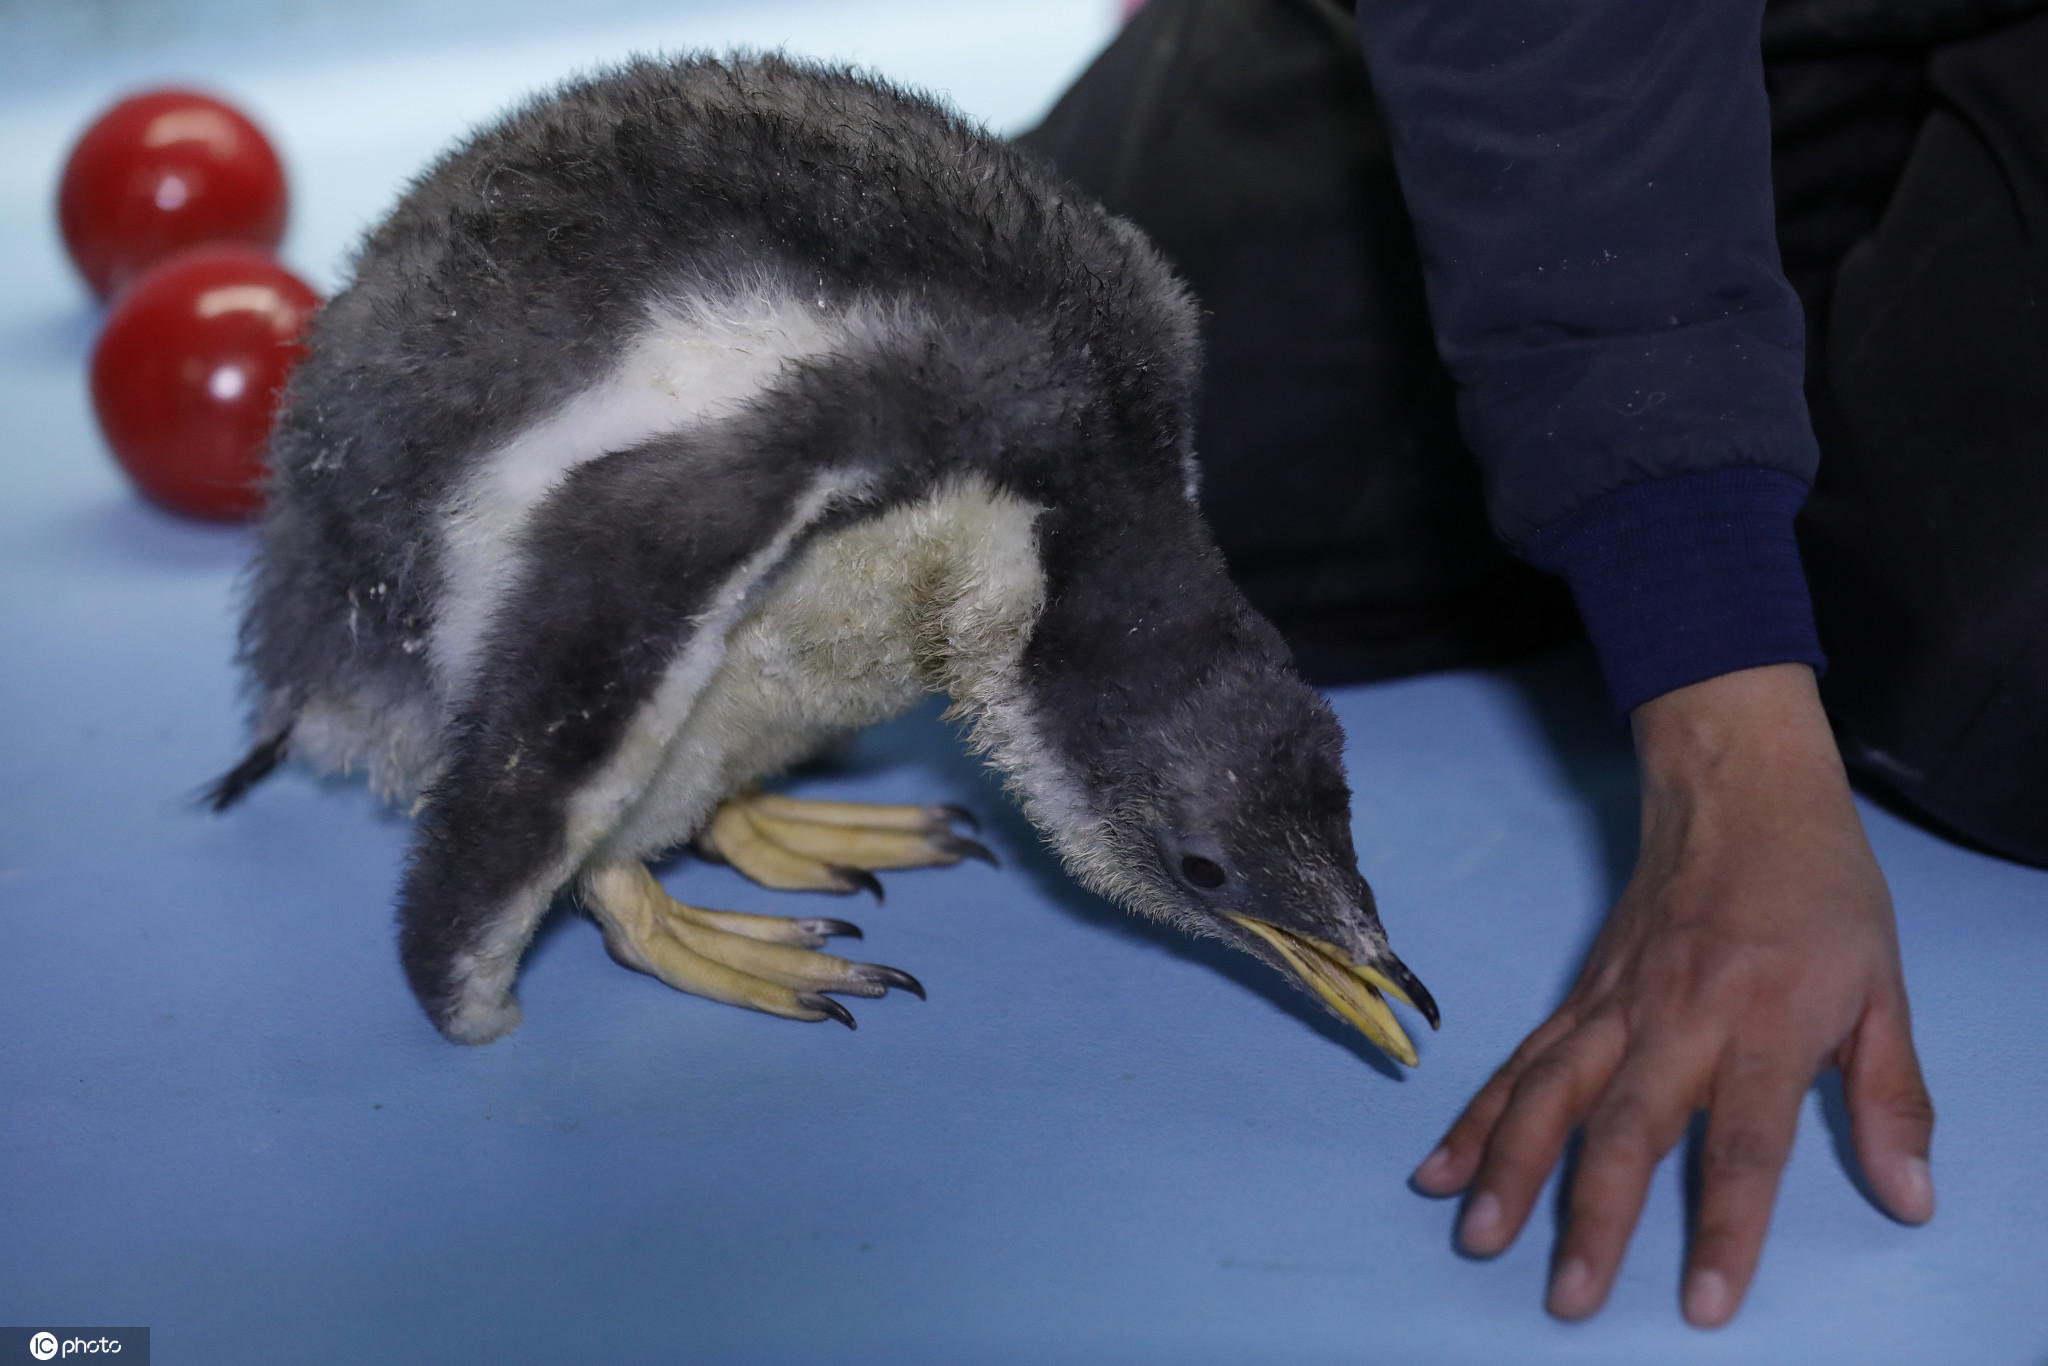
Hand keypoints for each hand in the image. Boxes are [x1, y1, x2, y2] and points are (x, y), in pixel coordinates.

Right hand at [1411, 663, 1934, 1325]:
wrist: (1738, 791)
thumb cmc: (1820, 892)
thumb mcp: (1884, 991)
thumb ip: (1891, 1100)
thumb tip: (1911, 1200)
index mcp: (1763, 1026)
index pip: (1745, 1146)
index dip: (1726, 1228)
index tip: (1702, 1303)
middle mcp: (1677, 1021)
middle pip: (1625, 1129)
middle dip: (1591, 1216)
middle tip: (1566, 1298)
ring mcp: (1616, 1007)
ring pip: (1551, 1095)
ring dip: (1510, 1168)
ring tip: (1477, 1235)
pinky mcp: (1580, 997)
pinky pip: (1521, 1064)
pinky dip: (1478, 1118)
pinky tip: (1440, 1168)